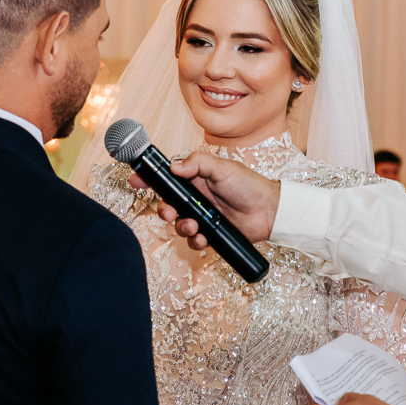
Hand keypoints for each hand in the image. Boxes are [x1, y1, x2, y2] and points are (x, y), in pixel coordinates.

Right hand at [131, 152, 280, 248]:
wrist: (270, 211)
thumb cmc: (249, 185)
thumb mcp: (222, 168)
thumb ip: (198, 164)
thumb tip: (174, 167)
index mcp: (195, 179)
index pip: (167, 179)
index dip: (149, 180)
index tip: (135, 181)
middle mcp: (196, 198)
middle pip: (168, 205)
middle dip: (164, 210)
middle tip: (170, 212)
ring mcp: (202, 217)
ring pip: (178, 225)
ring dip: (181, 227)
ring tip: (194, 226)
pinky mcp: (210, 234)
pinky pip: (193, 241)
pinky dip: (195, 241)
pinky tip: (203, 237)